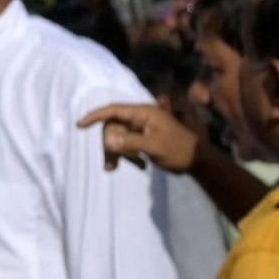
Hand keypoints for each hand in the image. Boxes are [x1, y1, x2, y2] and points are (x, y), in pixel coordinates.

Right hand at [78, 101, 200, 175]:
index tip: (80, 125)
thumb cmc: (179, 150)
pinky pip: (127, 145)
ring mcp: (142, 129)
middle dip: (108, 144)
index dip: (95, 116)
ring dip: (115, 152)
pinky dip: (126, 156)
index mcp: (143, 113)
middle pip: (113, 127)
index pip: (113, 110)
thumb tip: (107, 141)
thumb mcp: (155, 146)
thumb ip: (130, 142)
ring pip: (118, 137)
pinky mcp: (144, 139)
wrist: (199, 162)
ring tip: (114, 168)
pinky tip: (138, 166)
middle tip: (111, 163)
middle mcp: (140, 118)